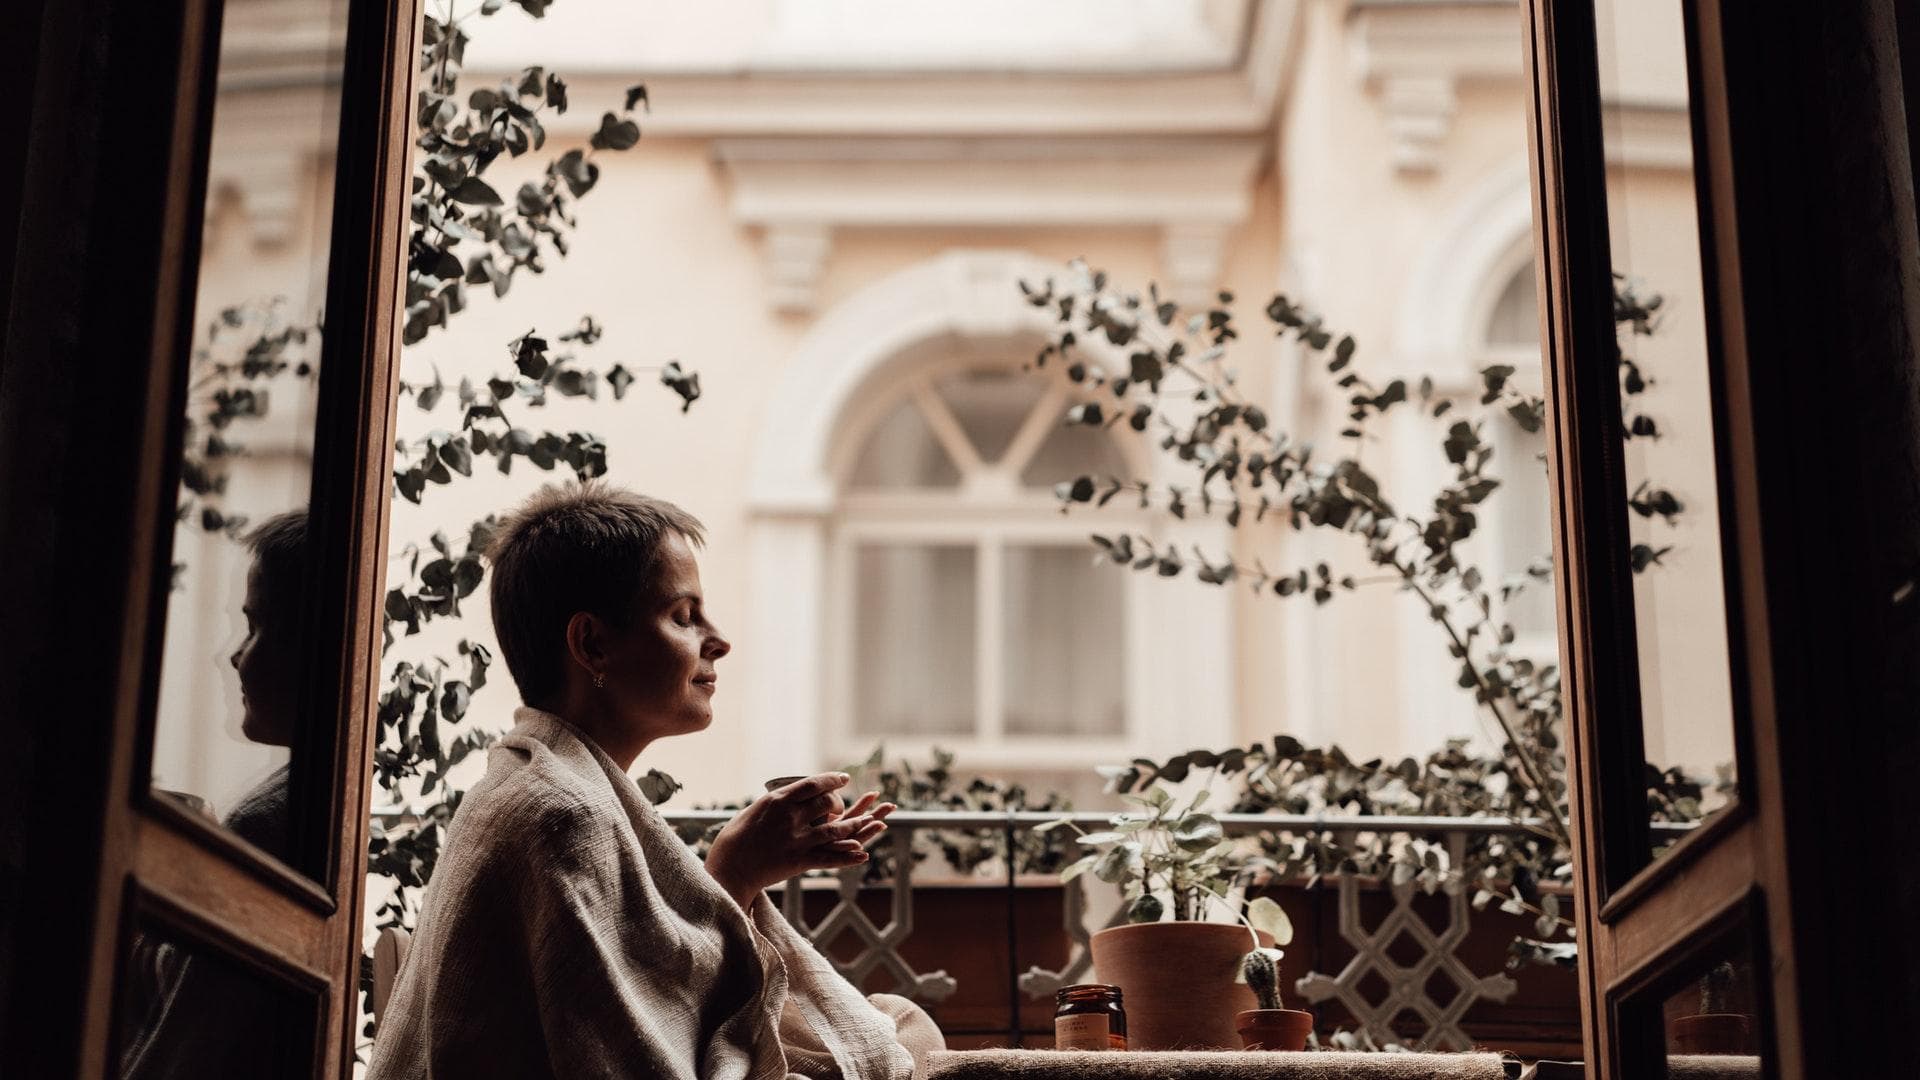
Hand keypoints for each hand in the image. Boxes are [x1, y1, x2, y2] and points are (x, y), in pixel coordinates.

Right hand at [704, 772, 894, 909]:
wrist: (727, 869)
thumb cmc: (734, 840)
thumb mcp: (753, 811)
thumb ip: (775, 804)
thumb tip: (789, 797)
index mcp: (777, 800)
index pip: (813, 784)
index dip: (832, 780)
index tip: (844, 778)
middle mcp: (790, 817)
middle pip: (828, 803)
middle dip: (841, 804)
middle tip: (844, 807)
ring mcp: (797, 839)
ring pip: (836, 829)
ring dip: (857, 826)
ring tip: (873, 822)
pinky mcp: (799, 861)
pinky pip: (831, 858)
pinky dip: (849, 856)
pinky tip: (863, 854)